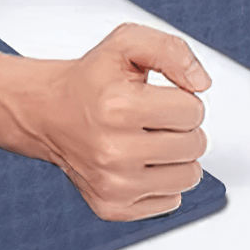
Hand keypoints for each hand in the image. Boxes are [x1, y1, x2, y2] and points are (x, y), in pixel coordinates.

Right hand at [36, 22, 210, 220]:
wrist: (48, 111)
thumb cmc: (89, 80)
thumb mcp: (126, 43)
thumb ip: (170, 50)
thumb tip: (201, 81)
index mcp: (120, 106)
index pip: (193, 110)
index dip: (183, 98)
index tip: (161, 96)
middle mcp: (114, 150)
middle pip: (194, 145)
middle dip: (182, 127)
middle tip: (154, 118)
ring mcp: (112, 183)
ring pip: (188, 176)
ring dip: (177, 156)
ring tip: (151, 140)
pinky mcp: (111, 206)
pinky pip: (170, 202)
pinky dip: (162, 182)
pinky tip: (140, 163)